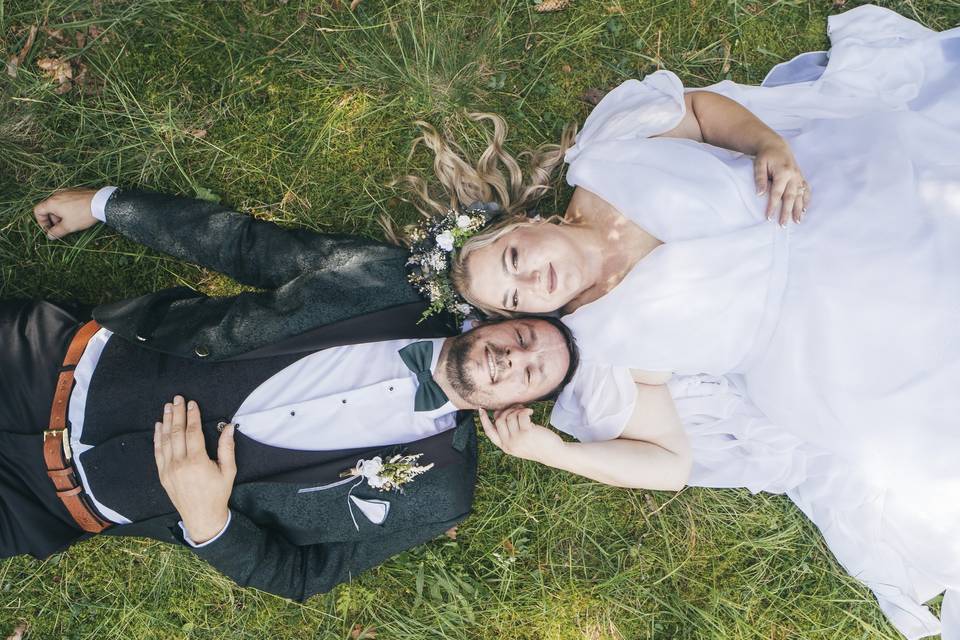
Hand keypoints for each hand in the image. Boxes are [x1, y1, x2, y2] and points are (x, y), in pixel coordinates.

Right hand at [33, 188, 99, 239]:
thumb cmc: (83, 214)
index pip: (38, 211)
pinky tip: (77, 215)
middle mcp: (57, 194)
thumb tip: (50, 236)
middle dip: (52, 220)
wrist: (101, 202)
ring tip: (70, 222)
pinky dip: (67, 209)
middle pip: (48, 208)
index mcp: (52, 202)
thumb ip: (56, 232)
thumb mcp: (69, 226)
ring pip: (57, 204)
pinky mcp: (75, 191)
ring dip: (60, 215)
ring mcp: (66, 191)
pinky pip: (66, 200)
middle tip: (61, 228)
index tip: (49, 230)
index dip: (41, 222)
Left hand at [154, 396, 235, 543]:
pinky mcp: (163, 475)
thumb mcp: (228, 471)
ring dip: (166, 422)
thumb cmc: (218, 493)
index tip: (192, 403)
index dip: (192, 416)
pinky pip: (158, 452)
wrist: (202, 517)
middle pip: (176, 432)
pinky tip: (158, 426)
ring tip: (167, 407)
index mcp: (197, 462)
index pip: (192, 432)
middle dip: (177, 413)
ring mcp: (168, 469)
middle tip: (177, 398)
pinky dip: (157, 438)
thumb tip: (229, 427)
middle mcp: (180, 464)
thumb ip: (227, 448)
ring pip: (165, 440)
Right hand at [478, 405, 563, 462]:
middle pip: (499, 421)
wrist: (553, 454)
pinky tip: (531, 412)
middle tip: (517, 408)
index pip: (489, 432)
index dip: (483, 420)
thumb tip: (499, 413)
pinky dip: (525, 410)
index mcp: (505, 447)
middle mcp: (509, 444)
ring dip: (517, 410)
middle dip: (507, 411)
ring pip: (510, 417)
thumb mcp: (519, 442)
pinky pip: (520, 415)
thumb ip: (509, 432)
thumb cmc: (537, 445)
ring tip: (526, 410)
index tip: (481, 409)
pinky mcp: (526, 433)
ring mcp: (517, 439)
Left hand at [753, 139, 810, 225]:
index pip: (777, 193)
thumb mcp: (759, 164)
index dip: (773, 205)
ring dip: (799, 209)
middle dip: (787, 212)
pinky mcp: (801, 177)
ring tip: (798, 221)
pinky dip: (806, 199)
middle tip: (783, 224)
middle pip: (790, 197)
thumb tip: (759, 194)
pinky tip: (805, 209)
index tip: (769, 217)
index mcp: (783, 172)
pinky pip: (806, 190)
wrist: (776, 145)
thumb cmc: (765, 156)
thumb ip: (760, 178)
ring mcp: (799, 176)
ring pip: (800, 195)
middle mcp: (793, 175)